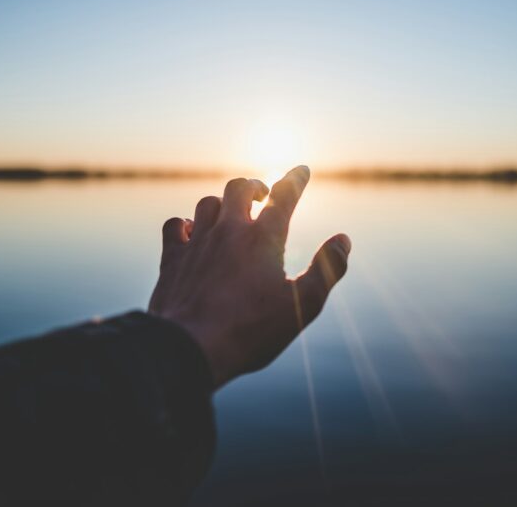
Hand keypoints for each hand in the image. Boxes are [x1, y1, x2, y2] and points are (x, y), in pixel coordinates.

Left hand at [148, 166, 350, 388]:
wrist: (190, 347)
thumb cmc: (252, 330)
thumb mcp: (303, 306)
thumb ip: (327, 270)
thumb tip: (343, 240)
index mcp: (263, 238)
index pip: (284, 195)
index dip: (295, 179)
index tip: (302, 170)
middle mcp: (229, 231)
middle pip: (240, 188)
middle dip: (254, 186)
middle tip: (262, 195)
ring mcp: (197, 243)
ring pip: (207, 203)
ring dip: (222, 203)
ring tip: (230, 213)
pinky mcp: (173, 259)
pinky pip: (176, 225)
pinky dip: (186, 223)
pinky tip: (191, 232)